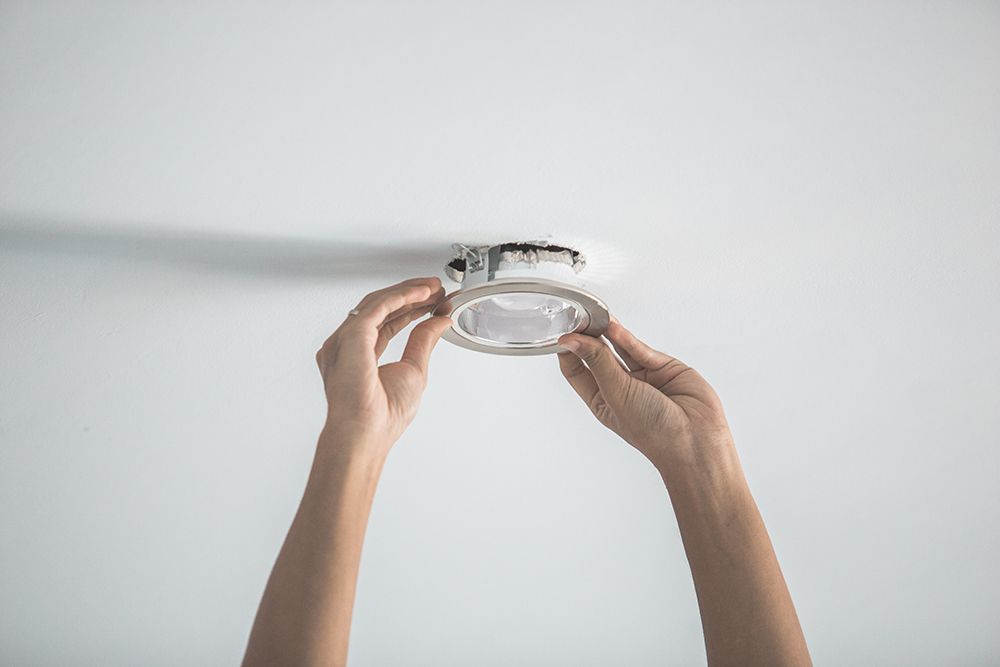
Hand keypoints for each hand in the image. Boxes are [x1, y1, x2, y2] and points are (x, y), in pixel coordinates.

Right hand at [315, 277, 451, 454]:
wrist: (368, 433)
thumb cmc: (382, 416)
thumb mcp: (414, 369)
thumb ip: (423, 340)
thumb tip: (439, 320)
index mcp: (360, 356)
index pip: (386, 322)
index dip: (410, 308)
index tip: (433, 301)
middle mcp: (348, 346)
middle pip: (380, 308)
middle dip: (410, 295)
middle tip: (435, 288)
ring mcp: (345, 340)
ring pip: (377, 303)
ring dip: (407, 292)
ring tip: (432, 287)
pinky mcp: (351, 336)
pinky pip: (377, 307)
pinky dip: (400, 297)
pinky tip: (420, 292)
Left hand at [557, 317, 731, 470]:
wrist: (695, 439)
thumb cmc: (654, 431)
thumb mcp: (616, 393)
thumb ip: (596, 362)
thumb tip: (572, 342)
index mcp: (602, 401)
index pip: (577, 371)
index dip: (568, 352)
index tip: (561, 333)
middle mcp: (621, 388)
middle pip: (597, 356)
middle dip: (587, 338)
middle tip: (578, 318)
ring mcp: (643, 377)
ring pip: (620, 348)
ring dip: (607, 332)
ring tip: (594, 316)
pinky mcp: (663, 367)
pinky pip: (641, 349)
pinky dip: (627, 338)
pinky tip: (613, 327)